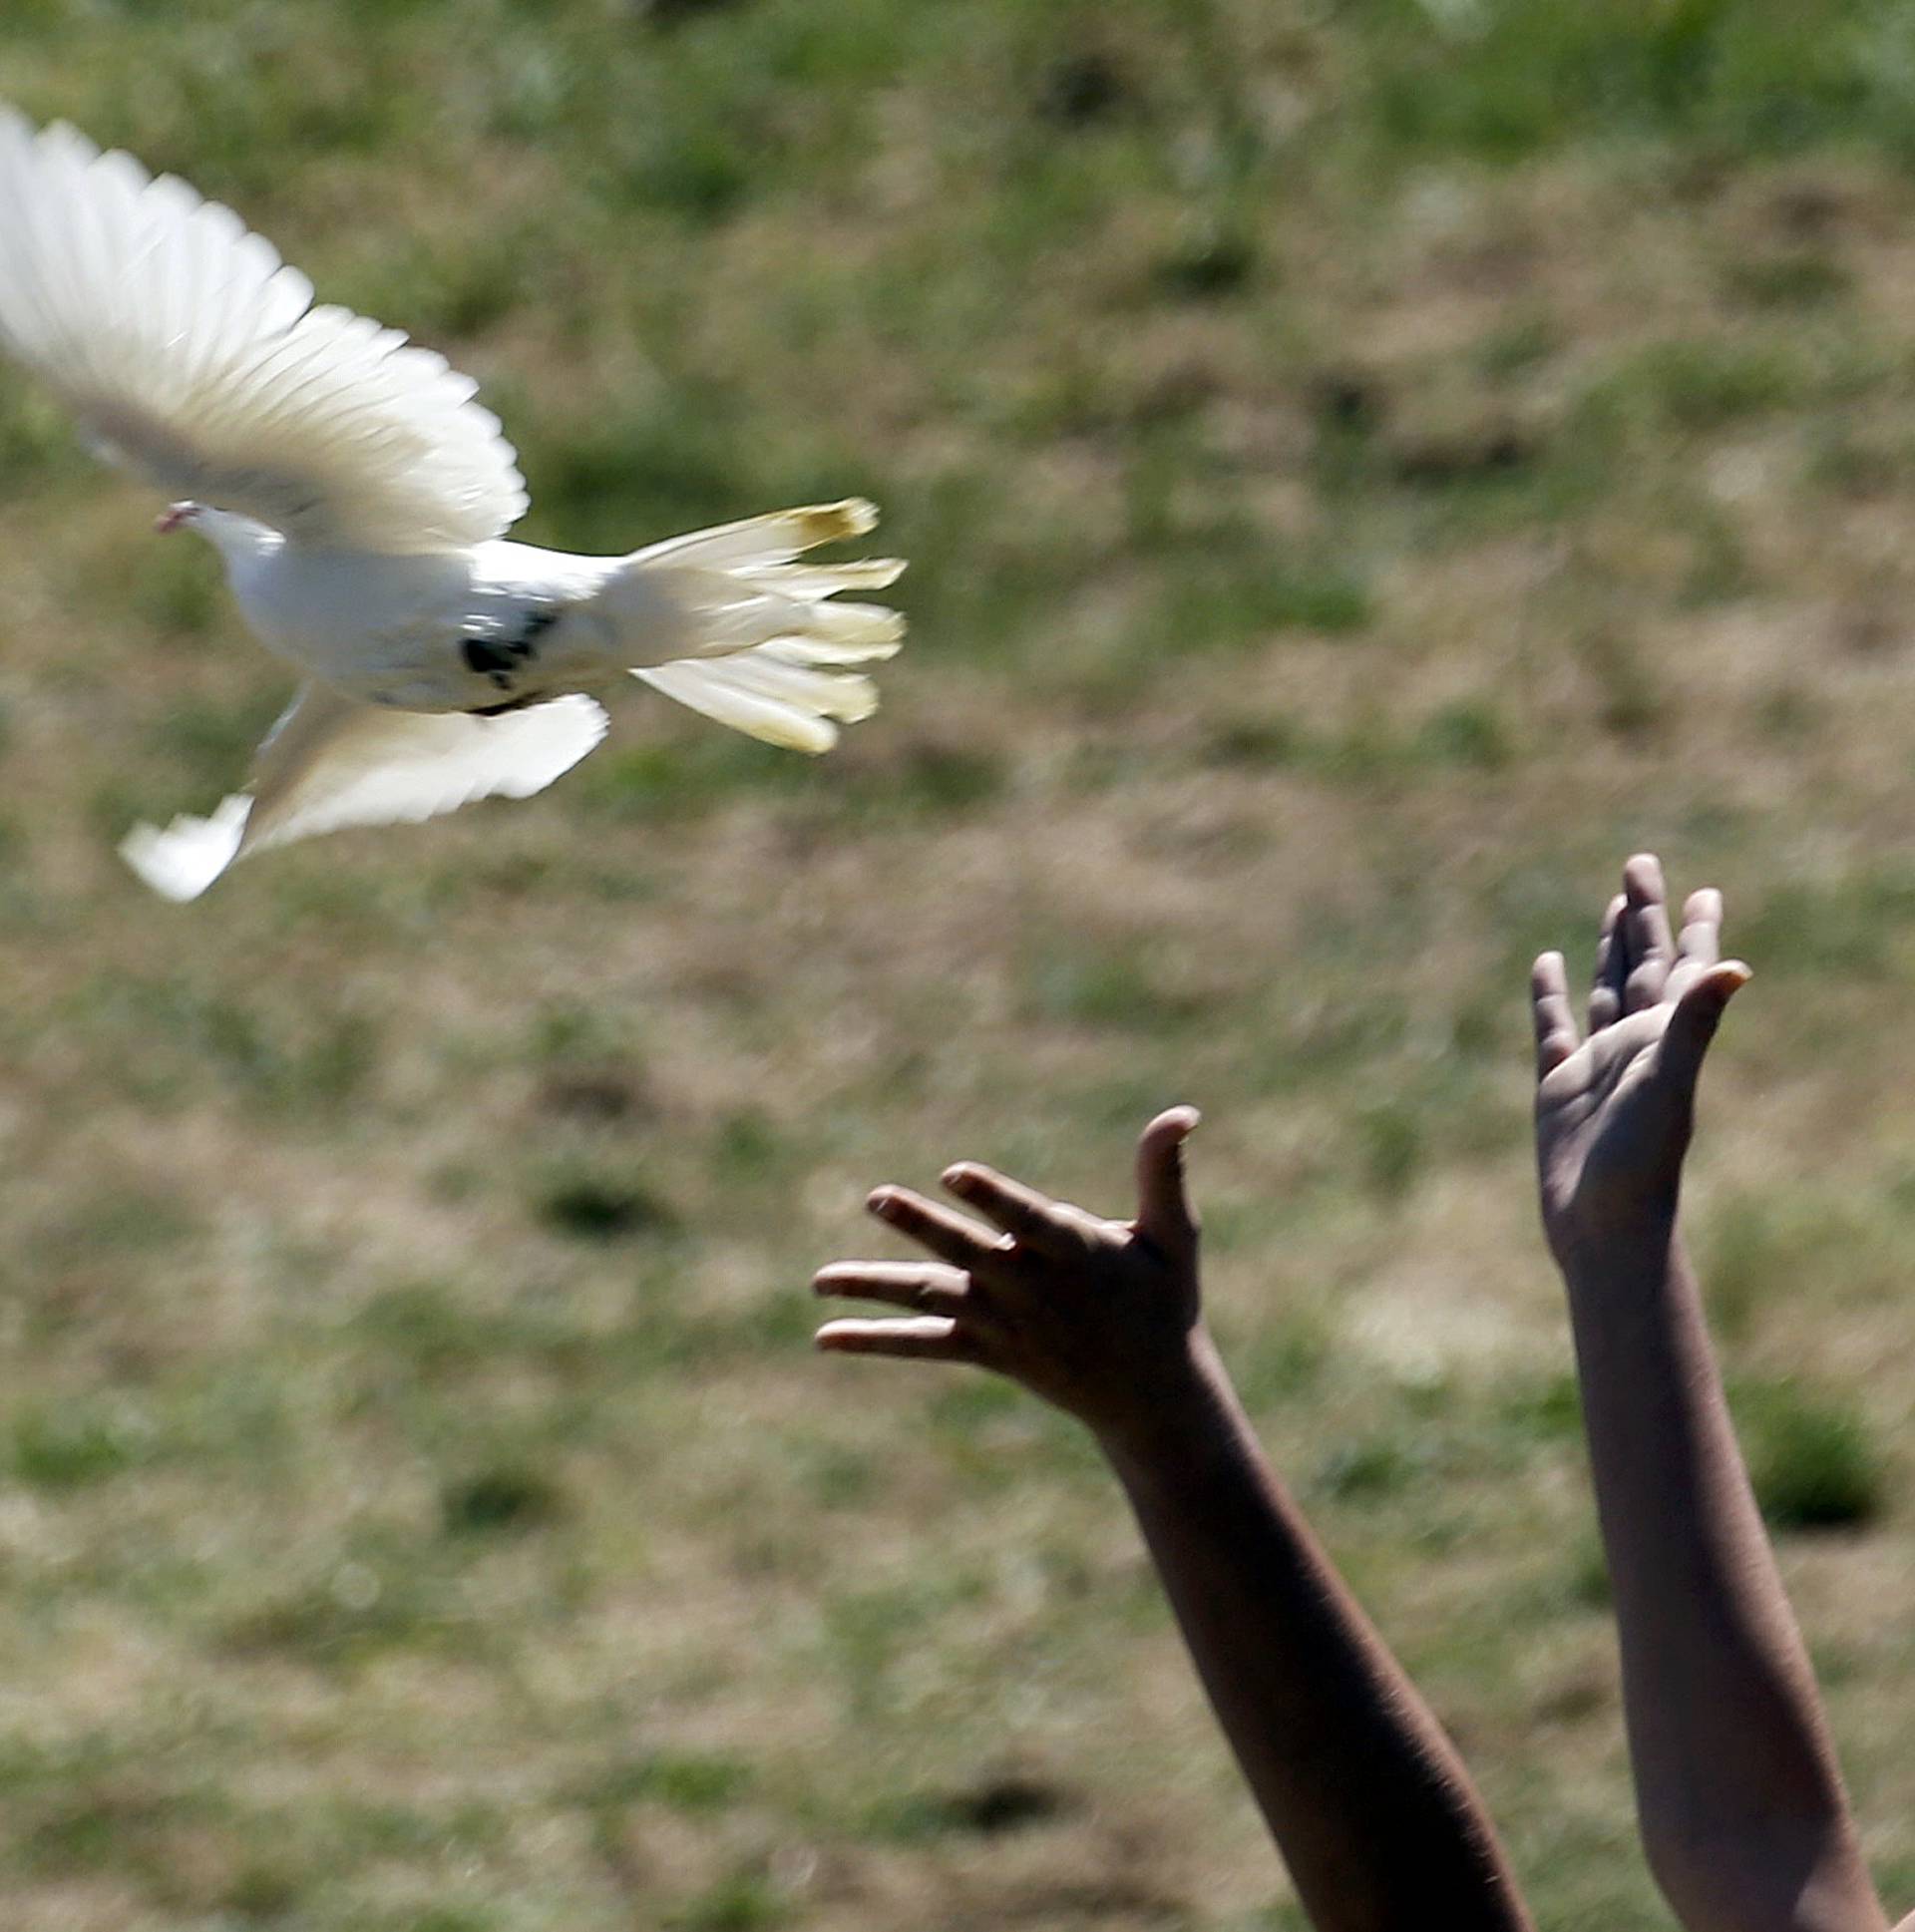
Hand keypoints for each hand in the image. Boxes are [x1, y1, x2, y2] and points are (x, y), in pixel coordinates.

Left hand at [813, 1107, 1210, 1450]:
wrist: (1152, 1398)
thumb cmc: (1164, 1301)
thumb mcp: (1175, 1236)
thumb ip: (1163, 1172)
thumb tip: (1184, 1112)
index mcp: (1078, 1254)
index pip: (1029, 1221)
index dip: (993, 1197)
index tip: (955, 1172)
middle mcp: (1033, 1290)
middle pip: (969, 1254)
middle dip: (922, 1226)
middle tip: (875, 1197)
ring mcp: (1005, 1324)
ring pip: (933, 1300)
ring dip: (876, 1288)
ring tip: (819, 1280)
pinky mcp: (987, 1350)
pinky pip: (925, 1345)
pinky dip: (877, 1341)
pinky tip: (825, 1336)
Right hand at [1531, 854, 1748, 1266]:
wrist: (1602, 1226)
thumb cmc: (1640, 1160)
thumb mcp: (1668, 1082)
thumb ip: (1694, 1022)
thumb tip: (1736, 969)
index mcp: (1666, 1037)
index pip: (1686, 970)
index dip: (1695, 930)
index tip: (1703, 892)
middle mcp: (1637, 1044)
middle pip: (1643, 965)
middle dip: (1645, 916)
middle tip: (1642, 865)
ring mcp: (1597, 1063)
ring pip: (1605, 989)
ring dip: (1610, 948)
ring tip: (1614, 905)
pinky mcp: (1558, 1084)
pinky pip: (1553, 1026)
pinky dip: (1549, 994)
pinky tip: (1545, 964)